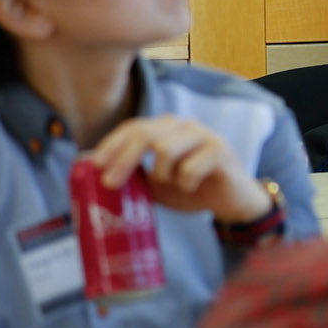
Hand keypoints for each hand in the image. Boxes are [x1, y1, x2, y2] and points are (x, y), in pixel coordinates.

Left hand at [85, 116, 272, 225]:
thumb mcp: (156, 185)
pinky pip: (190, 167)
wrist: (231, 200)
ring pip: (166, 148)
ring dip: (162, 175)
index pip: (134, 127)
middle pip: (146, 133)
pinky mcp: (220, 149)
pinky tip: (193, 187)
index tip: (96, 165)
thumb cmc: (191, 189)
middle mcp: (184, 126)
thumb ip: (135, 178)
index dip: (113, 144)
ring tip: (172, 186)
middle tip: (111, 184)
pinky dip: (185, 183)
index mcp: (166, 130)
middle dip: (124, 159)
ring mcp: (203, 135)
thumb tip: (99, 182)